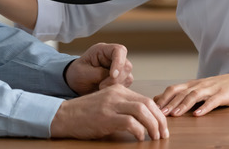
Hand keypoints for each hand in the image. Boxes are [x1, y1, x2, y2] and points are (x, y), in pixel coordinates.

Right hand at [50, 85, 168, 140]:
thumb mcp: (107, 104)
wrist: (64, 116)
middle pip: (148, 103)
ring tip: (155, 137)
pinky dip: (138, 131)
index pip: (147, 99)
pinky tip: (139, 138)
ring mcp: (111, 104)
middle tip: (163, 134)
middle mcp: (117, 94)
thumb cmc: (85, 114)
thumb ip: (123, 107)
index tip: (162, 126)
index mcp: (119, 90)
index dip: (158, 114)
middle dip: (160, 120)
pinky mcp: (105, 117)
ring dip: (153, 125)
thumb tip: (144, 120)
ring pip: (142, 111)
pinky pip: (129, 122)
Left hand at [65, 43, 133, 93]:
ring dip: (116, 85)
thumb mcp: (82, 72)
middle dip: (116, 79)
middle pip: (126, 65)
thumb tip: (113, 77)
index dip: (119, 62)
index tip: (112, 75)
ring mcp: (118, 68)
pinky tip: (106, 91)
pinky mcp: (120, 79)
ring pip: (128, 76)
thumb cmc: (76, 74)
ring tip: (100, 88)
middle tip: (102, 86)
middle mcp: (113, 58)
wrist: (74, 83)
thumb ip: (99, 73)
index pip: (119, 50)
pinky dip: (117, 89)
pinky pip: (125, 85)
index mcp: (103, 50)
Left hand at [154, 73, 228, 116]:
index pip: (173, 89)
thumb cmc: (218, 87)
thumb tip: (164, 101)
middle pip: (181, 92)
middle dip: (169, 103)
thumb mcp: (199, 89)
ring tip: (174, 115)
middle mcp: (199, 85)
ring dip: (183, 105)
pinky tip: (197, 115)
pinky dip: (204, 108)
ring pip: (194, 96)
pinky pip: (212, 101)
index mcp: (192, 84)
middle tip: (159, 113)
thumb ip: (183, 94)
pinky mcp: (222, 95)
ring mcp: (211, 89)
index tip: (152, 107)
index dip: (163, 97)